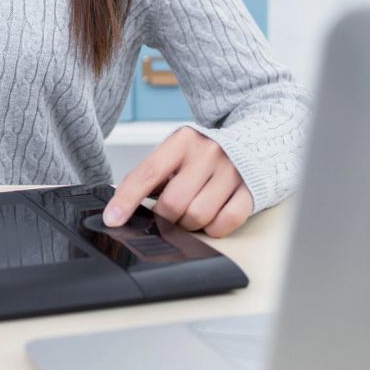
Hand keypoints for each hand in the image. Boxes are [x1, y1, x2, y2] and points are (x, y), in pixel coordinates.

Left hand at [103, 125, 253, 237]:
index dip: (126, 199)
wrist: (256, 142)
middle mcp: (207, 153)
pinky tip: (212, 217)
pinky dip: (213, 229)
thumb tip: (121, 204)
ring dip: (189, 224)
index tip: (112, 219)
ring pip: (197, 216)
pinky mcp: (250, 191)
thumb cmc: (206, 154)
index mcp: (182, 141)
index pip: (147, 173)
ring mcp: (231, 172)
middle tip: (170, 212)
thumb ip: (153, 174)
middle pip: (172, 203)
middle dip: (165, 217)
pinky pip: (224, 224)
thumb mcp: (177, 153)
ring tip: (193, 210)